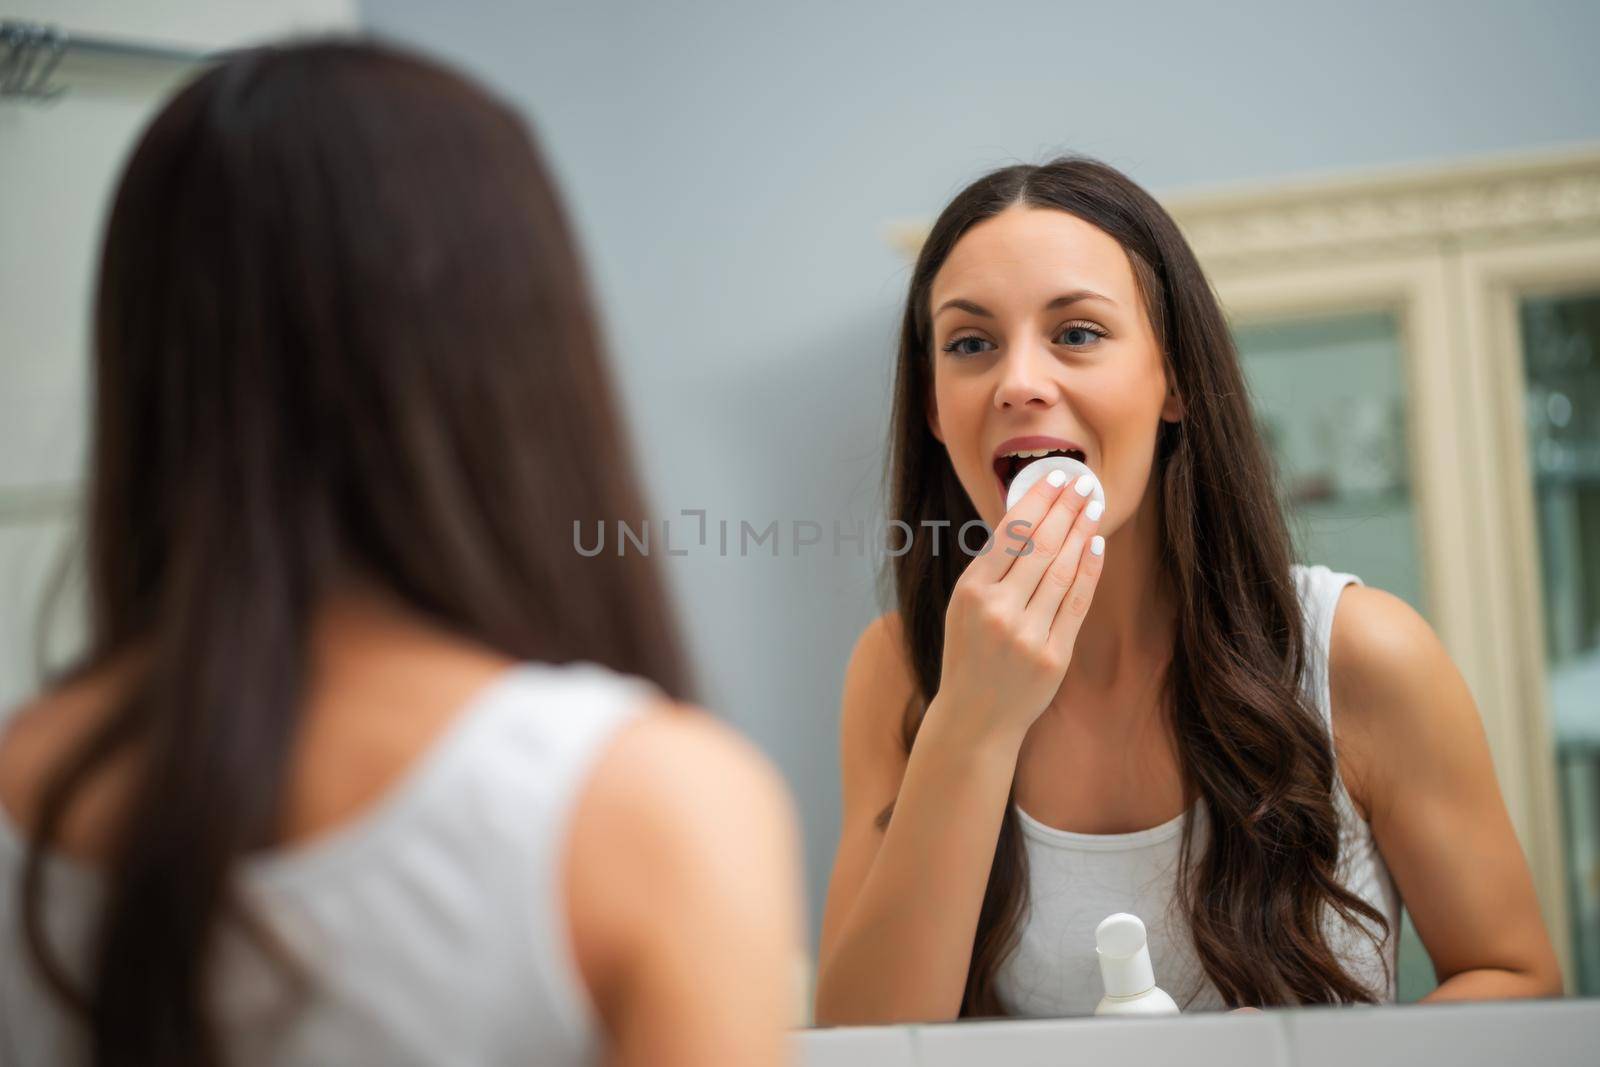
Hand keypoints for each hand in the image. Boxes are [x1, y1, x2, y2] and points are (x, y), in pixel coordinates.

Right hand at [932, 468, 1105, 744]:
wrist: (975, 717)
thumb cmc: (969, 653)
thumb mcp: (964, 606)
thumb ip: (992, 568)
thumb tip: (1029, 517)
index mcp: (971, 592)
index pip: (1011, 533)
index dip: (1039, 500)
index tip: (1057, 475)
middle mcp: (998, 610)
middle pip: (1041, 545)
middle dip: (1066, 508)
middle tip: (1084, 481)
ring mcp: (1028, 634)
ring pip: (1063, 570)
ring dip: (1081, 532)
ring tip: (1093, 506)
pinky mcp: (1054, 655)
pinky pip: (1077, 602)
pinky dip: (1089, 570)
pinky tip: (1095, 544)